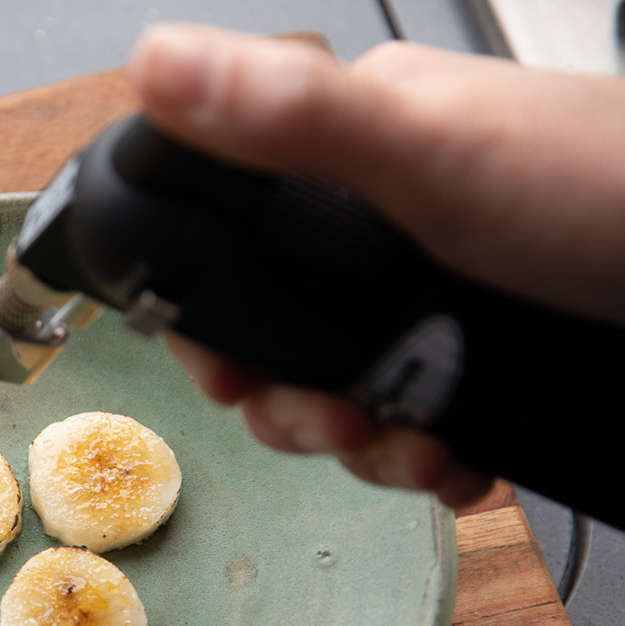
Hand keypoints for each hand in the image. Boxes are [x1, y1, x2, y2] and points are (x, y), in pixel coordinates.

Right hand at [125, 25, 624, 506]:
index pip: (225, 233)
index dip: (211, 318)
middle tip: (337, 421)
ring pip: (341, 383)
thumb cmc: (614, 200)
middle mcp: (389, 215)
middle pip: (277, 329)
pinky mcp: (481, 348)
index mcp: (357, 146)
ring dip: (360, 440)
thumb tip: (155, 60)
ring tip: (414, 447)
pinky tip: (454, 457)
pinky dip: (421, 452)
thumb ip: (291, 119)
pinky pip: (411, 412)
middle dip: (294, 398)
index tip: (234, 373)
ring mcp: (436, 287)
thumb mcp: (434, 161)